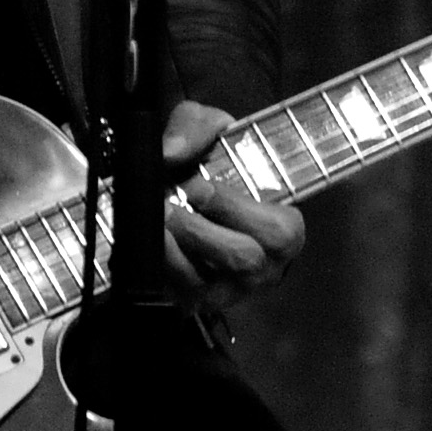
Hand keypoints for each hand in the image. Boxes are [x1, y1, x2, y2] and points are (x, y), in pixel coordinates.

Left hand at [160, 101, 306, 312]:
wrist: (182, 189)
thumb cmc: (214, 162)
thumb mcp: (212, 129)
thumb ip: (197, 128)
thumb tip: (171, 152)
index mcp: (284, 228)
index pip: (277, 231)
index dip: (232, 208)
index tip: (195, 186)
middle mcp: (264, 267)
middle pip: (243, 260)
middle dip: (201, 232)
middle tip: (170, 207)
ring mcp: (229, 291)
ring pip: (208, 286)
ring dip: (175, 252)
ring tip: (154, 222)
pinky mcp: (195, 302)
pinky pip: (178, 296)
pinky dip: (158, 269)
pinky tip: (147, 242)